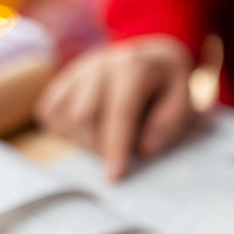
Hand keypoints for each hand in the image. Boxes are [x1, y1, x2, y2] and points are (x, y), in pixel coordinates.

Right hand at [34, 35, 195, 180]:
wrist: (149, 57)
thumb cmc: (168, 85)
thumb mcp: (184, 99)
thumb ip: (169, 123)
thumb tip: (144, 149)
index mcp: (134, 67)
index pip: (119, 111)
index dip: (115, 146)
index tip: (114, 176)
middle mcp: (100, 65)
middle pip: (84, 117)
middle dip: (100, 147)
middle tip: (121, 154)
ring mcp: (78, 71)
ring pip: (63, 117)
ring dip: (83, 141)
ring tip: (107, 138)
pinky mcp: (63, 80)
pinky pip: (49, 113)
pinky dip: (66, 130)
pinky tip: (89, 129)